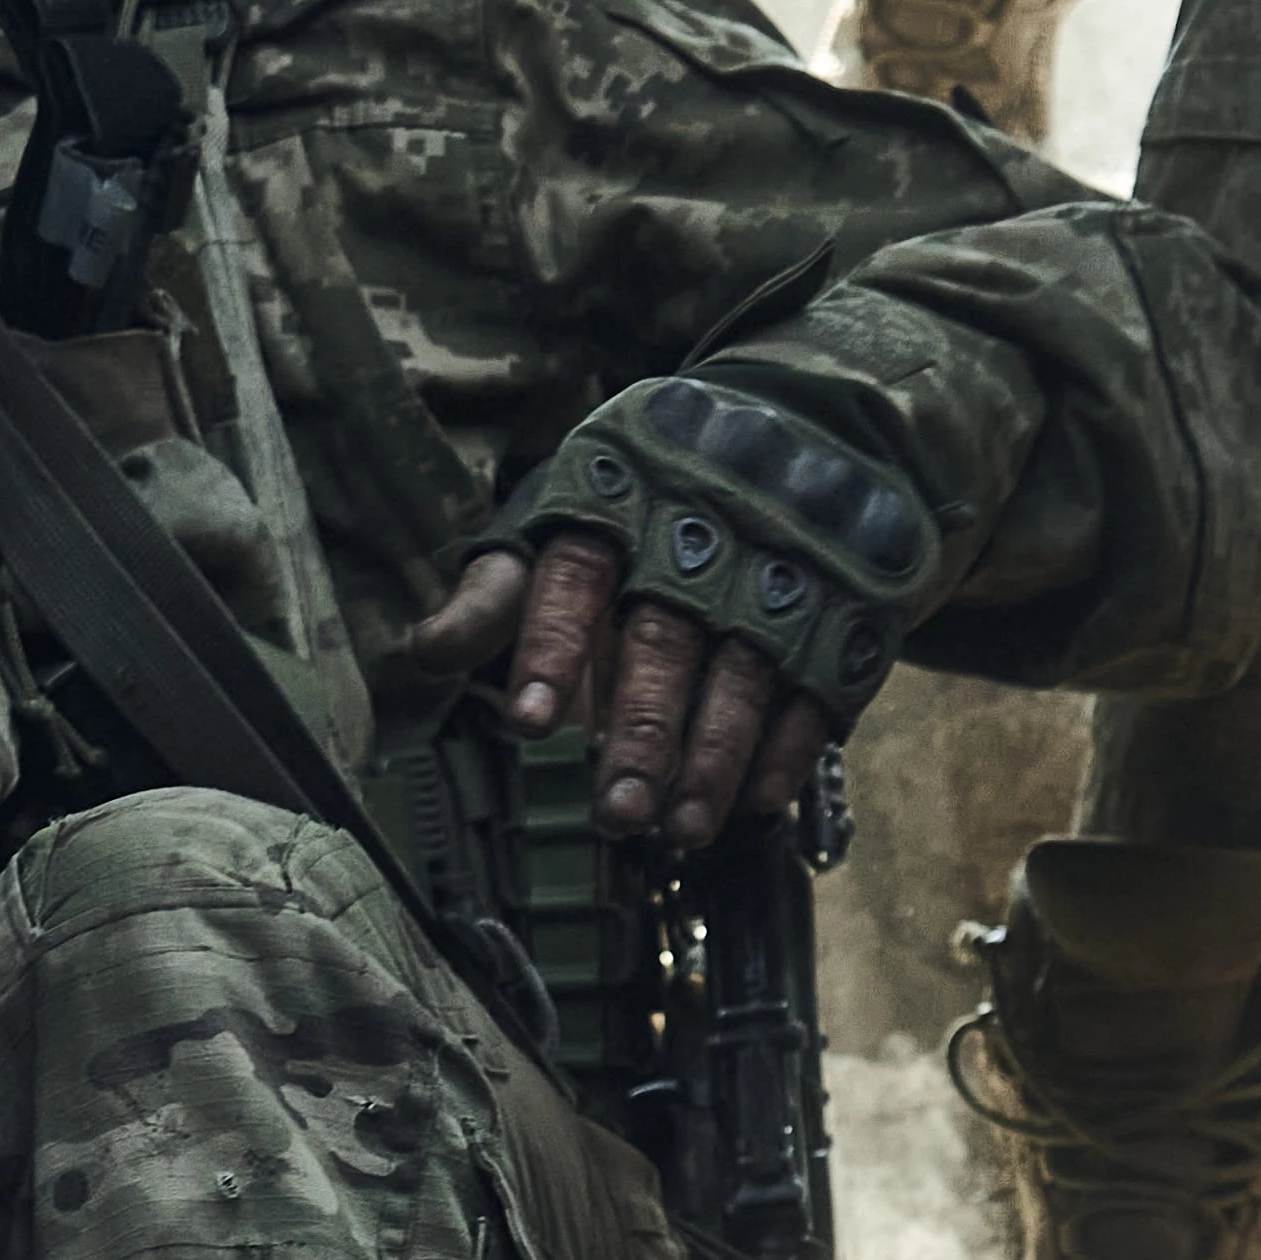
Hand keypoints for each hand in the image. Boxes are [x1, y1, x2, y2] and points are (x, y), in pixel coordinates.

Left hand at [412, 526, 836, 851]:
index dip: (552, 651)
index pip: (574, 580)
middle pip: (664, 643)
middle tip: (619, 811)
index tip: (529, 727)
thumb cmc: (652, 499)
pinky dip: (787, 748)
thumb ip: (497, 591)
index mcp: (617, 506)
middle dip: (643, 732)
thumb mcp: (564, 518)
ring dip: (715, 759)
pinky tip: (758, 801)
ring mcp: (775, 575)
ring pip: (743, 674)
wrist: (801, 430)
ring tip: (683, 829)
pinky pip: (816, 683)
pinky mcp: (837, 610)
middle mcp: (697, 540)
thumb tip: (423, 652)